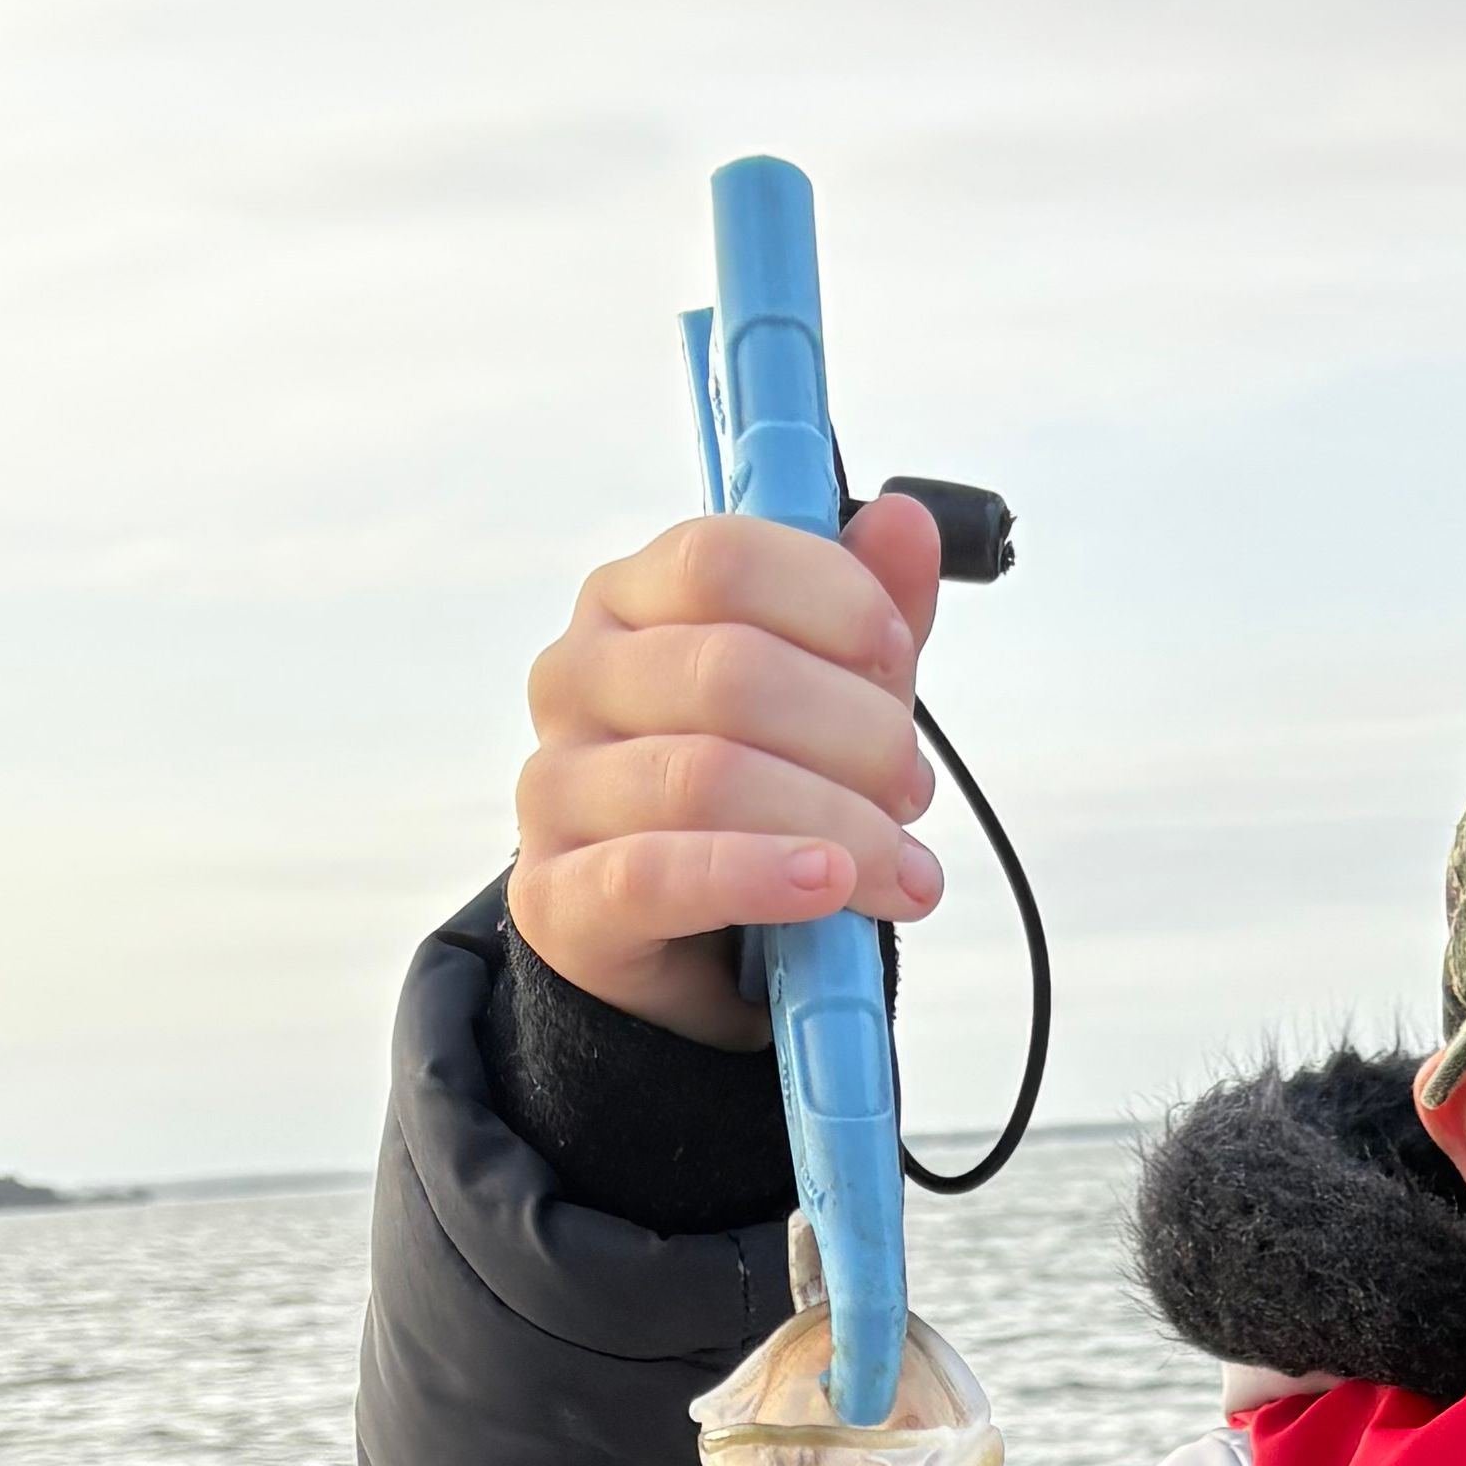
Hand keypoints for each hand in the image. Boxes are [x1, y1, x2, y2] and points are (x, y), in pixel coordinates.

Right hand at [509, 492, 948, 1048]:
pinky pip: (657, 874)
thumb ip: (864, 615)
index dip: (831, 601)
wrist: (686, 944)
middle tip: (912, 789)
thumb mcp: (825, 698)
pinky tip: (827, 888)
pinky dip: (758, 878)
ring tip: (902, 870)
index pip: (720, 559)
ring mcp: (553, 786)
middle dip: (854, 734)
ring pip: (705, 777)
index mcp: (629, 601)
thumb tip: (907, 521)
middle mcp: (574, 678)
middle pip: (728, 672)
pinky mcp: (556, 896)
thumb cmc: (759, 793)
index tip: (897, 659)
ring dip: (835, 823)